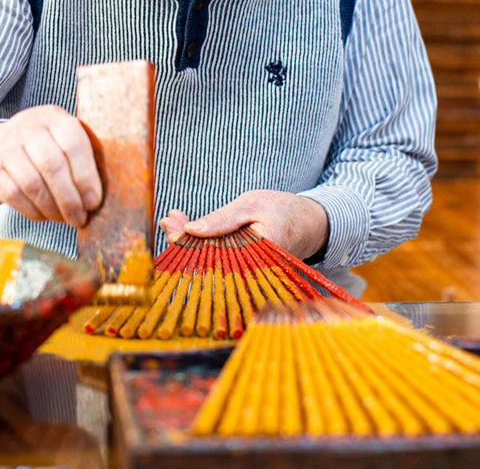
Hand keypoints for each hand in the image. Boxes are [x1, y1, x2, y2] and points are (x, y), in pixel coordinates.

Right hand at [0, 105, 102, 227]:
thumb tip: (96, 198)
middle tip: (80, 218)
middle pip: (52, 166)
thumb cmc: (44, 145)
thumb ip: (82, 158)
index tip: (93, 202)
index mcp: (54, 117)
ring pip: (32, 183)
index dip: (85, 177)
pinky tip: (44, 216)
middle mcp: (29, 127)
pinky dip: (32, 211)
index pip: (73, 145)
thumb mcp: (62, 137)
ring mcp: (7, 147)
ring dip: (52, 208)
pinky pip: (14, 195)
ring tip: (65, 219)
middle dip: (69, 198)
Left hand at [158, 190, 328, 261]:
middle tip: (167, 219)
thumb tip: (192, 230)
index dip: (187, 242)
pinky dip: (203, 244)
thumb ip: (223, 219)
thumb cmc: (283, 210)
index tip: (170, 224)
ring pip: (211, 262)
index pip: (213, 255)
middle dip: (183, 241)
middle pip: (207, 262)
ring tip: (172, 221)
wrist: (312, 224)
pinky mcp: (245, 271)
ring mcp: (249, 275)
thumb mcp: (252, 204)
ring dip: (189, 242)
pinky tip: (188, 230)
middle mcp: (252, 272)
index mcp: (257, 256)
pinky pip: (219, 260)